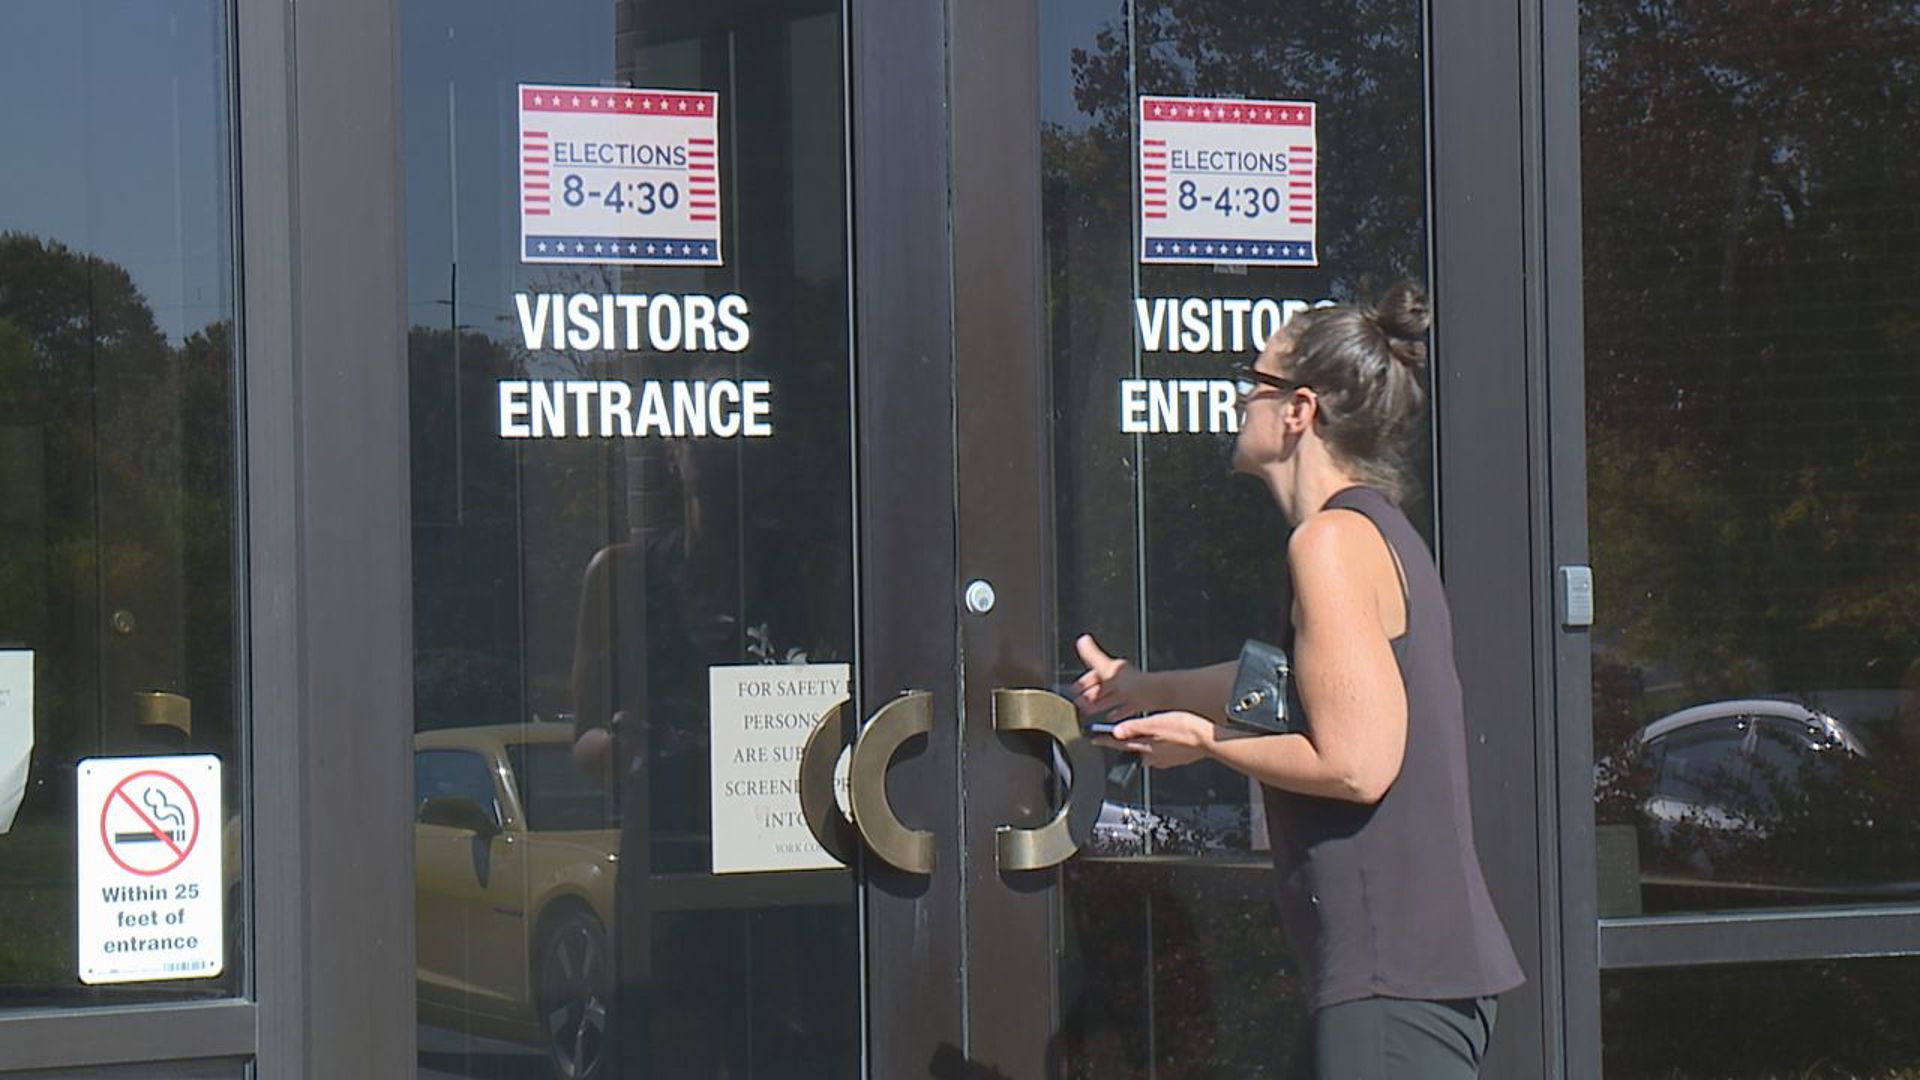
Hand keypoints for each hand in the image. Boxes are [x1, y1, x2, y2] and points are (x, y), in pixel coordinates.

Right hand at [1072, 634, 1149, 718]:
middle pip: (1103, 687)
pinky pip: (1123, 708)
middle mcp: (1122, 680)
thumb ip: (1093, 656)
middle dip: (1090, 694)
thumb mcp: (1108, 669)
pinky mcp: (1136, 703)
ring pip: (1111, 698)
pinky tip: (1111, 717)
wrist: (1155, 695)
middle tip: (1079, 702)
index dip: (1084, 682)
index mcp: (1115, 670)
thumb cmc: (1134, 682)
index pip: (1095, 674)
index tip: (1074, 689)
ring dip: (1100, 704)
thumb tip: (1083, 640)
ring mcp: (1129, 692)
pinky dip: (1116, 712)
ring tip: (1090, 711)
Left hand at [1099, 711, 1216, 768]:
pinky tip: (1161, 740)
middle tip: (1114, 735)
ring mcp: (1165, 760)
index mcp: (1146, 747)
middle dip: (1122, 743)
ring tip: (1139, 734)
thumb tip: (1116, 731)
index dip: (1104, 741)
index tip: (1094, 739)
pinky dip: (1155, 747)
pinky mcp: (1176, 759)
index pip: (1119, 745)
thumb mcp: (1156, 722)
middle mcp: (1153, 757)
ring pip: (1146, 752)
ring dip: (1140, 744)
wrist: (1210, 739)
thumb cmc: (1187, 730)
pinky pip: (1159, 754)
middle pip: (1131, 750)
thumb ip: (1134, 727)